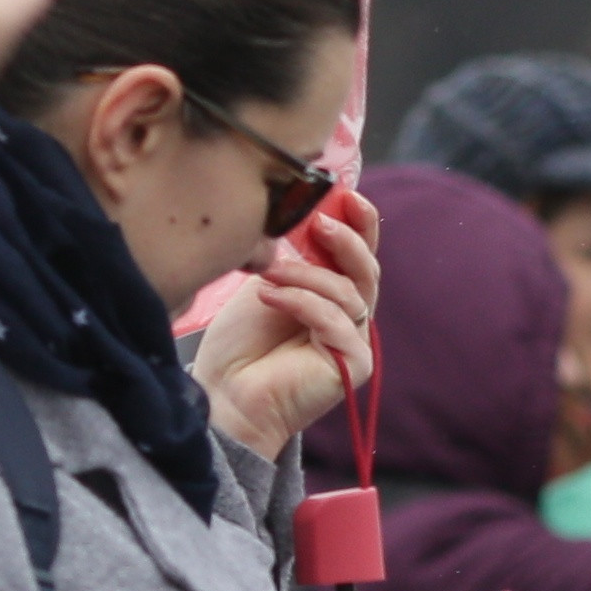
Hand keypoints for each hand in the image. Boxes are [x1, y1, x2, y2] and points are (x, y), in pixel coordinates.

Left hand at [196, 184, 382, 457]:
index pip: (358, 254)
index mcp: (335, 295)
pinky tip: (268, 296)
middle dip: (347, 240)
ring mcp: (355, 341)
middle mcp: (351, 317)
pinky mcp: (353, 363)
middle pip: (367, 270)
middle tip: (320, 222)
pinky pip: (335, 319)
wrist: (224, 396)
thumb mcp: (267, 285)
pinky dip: (301, 302)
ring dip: (307, 275)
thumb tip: (311, 215)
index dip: (359, 223)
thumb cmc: (240, 345)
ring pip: (349, 291)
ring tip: (267, 272)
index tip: (343, 194)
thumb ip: (294, 258)